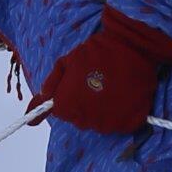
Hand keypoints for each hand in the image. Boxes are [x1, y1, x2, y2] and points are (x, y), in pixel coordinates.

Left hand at [34, 8, 171, 136]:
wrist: (133, 46)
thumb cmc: (97, 51)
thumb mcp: (67, 61)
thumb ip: (51, 84)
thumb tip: (38, 106)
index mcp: (68, 105)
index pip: (61, 112)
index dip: (68, 97)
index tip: (78, 85)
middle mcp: (86, 119)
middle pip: (79, 119)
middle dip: (84, 104)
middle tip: (96, 84)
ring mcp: (108, 124)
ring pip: (98, 123)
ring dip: (101, 110)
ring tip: (110, 88)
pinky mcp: (128, 124)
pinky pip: (118, 124)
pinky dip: (119, 114)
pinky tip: (122, 97)